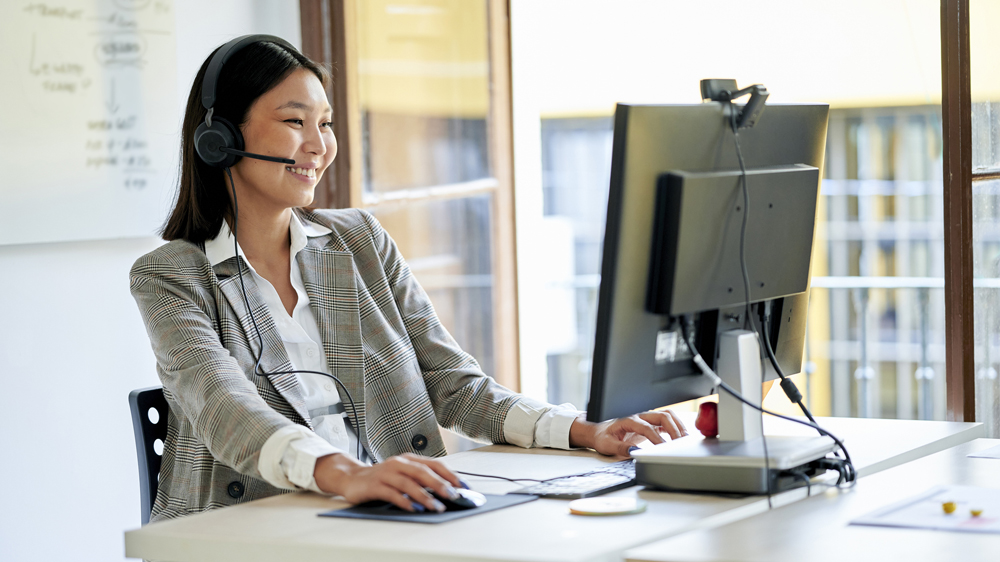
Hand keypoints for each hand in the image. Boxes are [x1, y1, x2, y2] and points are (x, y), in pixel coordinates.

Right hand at [313, 452, 464, 511]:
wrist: (352, 478)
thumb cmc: (383, 477)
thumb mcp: (404, 474)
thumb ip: (421, 480)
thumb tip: (447, 492)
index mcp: (409, 459)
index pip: (434, 464)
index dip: (450, 474)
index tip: (463, 486)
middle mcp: (398, 463)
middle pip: (422, 472)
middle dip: (440, 484)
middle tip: (453, 496)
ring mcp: (386, 473)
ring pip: (408, 483)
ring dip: (424, 496)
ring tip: (436, 506)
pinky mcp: (375, 485)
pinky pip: (391, 493)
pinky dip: (404, 501)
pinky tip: (413, 509)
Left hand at [569, 410, 687, 456]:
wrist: (599, 431)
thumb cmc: (602, 437)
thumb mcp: (606, 445)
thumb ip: (620, 448)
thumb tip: (634, 452)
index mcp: (628, 420)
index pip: (647, 427)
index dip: (656, 438)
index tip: (664, 449)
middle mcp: (639, 416)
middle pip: (662, 416)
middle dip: (673, 429)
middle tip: (680, 444)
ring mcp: (646, 418)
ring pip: (667, 415)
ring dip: (678, 426)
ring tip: (685, 440)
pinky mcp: (650, 423)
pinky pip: (666, 421)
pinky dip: (676, 427)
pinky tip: (681, 437)